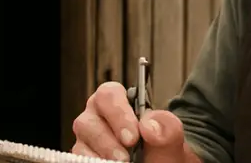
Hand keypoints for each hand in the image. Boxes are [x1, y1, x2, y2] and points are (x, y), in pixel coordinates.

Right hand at [71, 81, 200, 161]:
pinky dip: (94, 161)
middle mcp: (99, 117)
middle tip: (125, 157)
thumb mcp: (171, 140)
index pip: (109, 94)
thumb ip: (167, 128)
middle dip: (106, 140)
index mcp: (120, 102)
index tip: (133, 137)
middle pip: (87, 119)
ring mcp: (88, 138)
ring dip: (101, 154)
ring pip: (81, 142)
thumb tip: (149, 125)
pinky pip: (79, 157)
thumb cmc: (163, 151)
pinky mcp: (84, 155)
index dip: (118, 114)